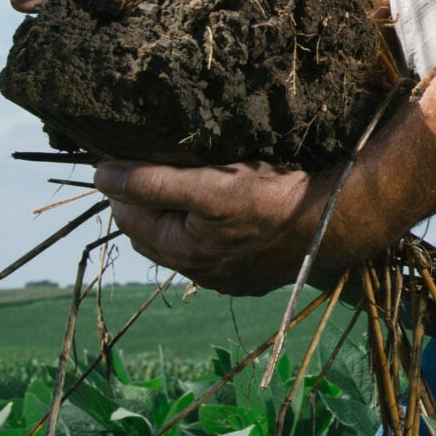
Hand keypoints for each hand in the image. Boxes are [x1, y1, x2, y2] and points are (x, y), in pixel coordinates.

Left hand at [92, 158, 337, 295]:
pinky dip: (213, 230)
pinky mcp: (251, 275)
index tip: (144, 157)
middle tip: (174, 168)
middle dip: (154, 201)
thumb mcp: (208, 184)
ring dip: (185, 216)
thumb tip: (100, 175)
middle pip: (153, 232)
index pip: (126, 215)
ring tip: (205, 184)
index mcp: (179, 250)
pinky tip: (234, 211)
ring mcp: (226, 278)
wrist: (334, 224)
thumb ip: (151, 182)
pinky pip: (216, 251)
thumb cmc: (272, 201)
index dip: (129, 184)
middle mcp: (198, 272)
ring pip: (185, 242)